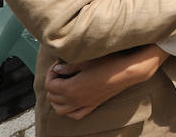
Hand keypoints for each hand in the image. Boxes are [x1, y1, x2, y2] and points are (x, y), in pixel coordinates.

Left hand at [45, 45, 168, 118]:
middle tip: (59, 72)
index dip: (51, 73)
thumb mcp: (85, 61)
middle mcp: (75, 99)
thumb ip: (68, 66)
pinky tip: (71, 101)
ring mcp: (84, 104)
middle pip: (52, 97)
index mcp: (70, 88)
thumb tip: (57, 69)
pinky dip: (69, 110)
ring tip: (61, 87)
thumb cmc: (108, 63)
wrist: (126, 72)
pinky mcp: (92, 105)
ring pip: (60, 110)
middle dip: (52, 84)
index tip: (57, 65)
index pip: (50, 84)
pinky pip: (75, 115)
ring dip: (56, 100)